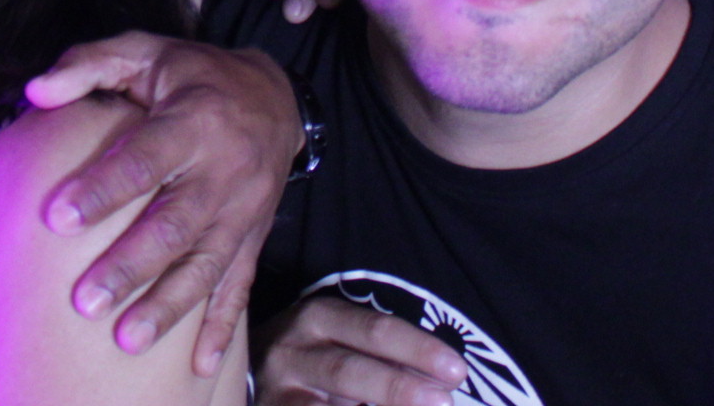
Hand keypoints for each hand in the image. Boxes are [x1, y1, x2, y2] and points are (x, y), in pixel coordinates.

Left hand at [23, 35, 298, 376]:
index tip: (55, 218)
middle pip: (174, 225)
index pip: (143, 160)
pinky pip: (238, 286)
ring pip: (205, 265)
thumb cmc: (192, 75)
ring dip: (167, 306)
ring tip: (125, 339)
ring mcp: (243, 211)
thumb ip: (87, 65)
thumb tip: (34, 91)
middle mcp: (223, 170)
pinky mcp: (253, 237)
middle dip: (129, 266)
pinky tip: (197, 365)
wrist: (276, 96)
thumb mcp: (143, 51)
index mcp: (193, 120)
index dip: (100, 189)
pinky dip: (221, 329)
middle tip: (84, 301)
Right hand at [255, 296, 469, 405]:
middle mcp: (293, 348)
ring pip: (328, 405)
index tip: (457, 370)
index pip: (373, 330)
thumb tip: (444, 381)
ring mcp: (278, 388)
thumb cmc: (316, 357)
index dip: (417, 349)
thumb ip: (384, 357)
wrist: (256, 374)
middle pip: (349, 369)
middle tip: (443, 400)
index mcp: (319, 316)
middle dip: (397, 386)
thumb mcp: (344, 342)